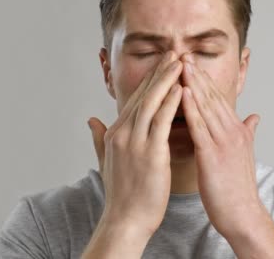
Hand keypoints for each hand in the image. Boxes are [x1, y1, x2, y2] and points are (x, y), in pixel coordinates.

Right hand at [88, 51, 182, 237]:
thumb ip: (99, 138)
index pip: (134, 99)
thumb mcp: (106, 161)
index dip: (149, 80)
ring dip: (167, 80)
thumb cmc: (122, 194)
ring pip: (152, 102)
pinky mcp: (150, 153)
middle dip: (159, 72)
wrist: (125, 220)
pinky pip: (162, 121)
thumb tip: (91, 120)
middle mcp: (123, 133)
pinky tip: (181, 88)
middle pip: (143, 95)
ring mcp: (135, 142)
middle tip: (174, 53)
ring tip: (180, 62)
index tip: (162, 64)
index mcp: (115, 133)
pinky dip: (171, 102)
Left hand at [180, 54, 264, 238]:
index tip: (191, 63)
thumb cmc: (239, 188)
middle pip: (212, 97)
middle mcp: (232, 131)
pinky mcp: (213, 154)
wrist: (243, 214)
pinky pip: (200, 126)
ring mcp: (224, 142)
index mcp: (237, 131)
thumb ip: (248, 132)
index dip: (204, 80)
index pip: (218, 99)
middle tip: (182, 54)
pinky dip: (191, 108)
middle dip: (196, 74)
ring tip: (180, 64)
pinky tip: (183, 92)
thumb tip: (254, 116)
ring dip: (192, 84)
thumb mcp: (245, 154)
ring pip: (206, 106)